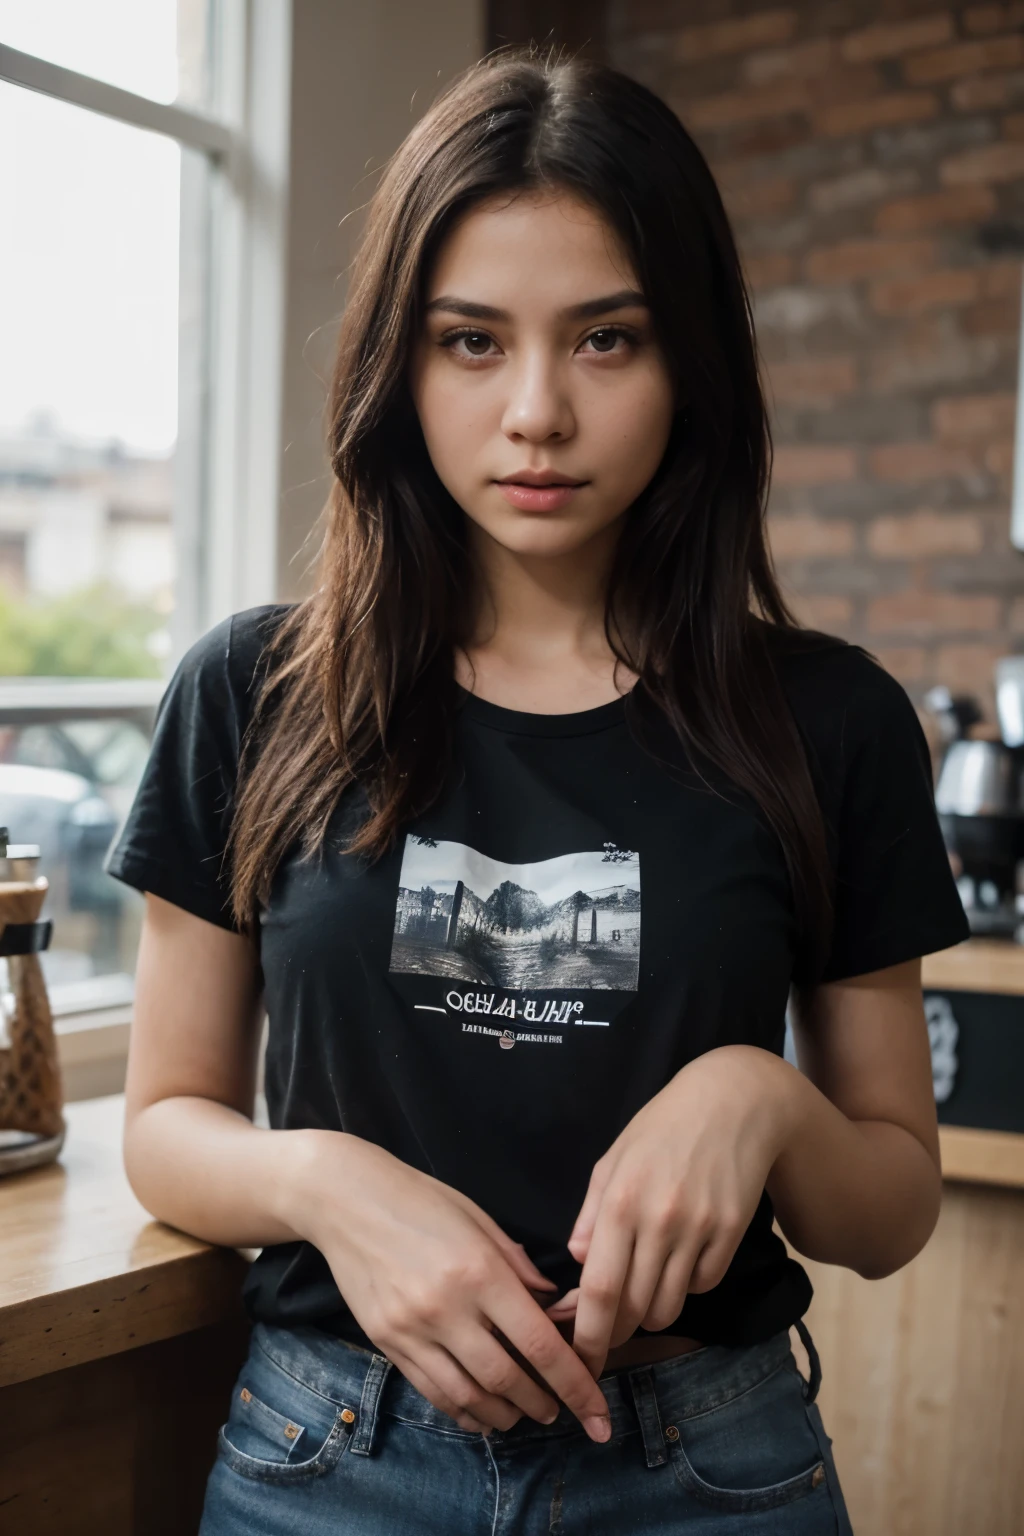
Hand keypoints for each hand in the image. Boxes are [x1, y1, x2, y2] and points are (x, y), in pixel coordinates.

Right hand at [289, 1130, 611, 1440]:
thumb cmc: (420, 1199)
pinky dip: (462, 1410)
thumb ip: (516, 1265)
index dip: (574, 1383)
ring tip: (524, 1415)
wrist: (345, 1198)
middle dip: (543, 1405)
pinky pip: (431, 1391)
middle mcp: (447, 1308)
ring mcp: (412, 1330)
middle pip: (507, 1379)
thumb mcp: (478, 1218)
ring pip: (467, 1396)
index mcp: (480, 1272)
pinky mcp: (386, 1343)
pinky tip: (481, 1414)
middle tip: (562, 1412)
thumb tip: (550, 1304)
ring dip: (504, 1414)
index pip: (539, 1343)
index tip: (597, 1410)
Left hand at [565, 1046, 797, 1377]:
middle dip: (616, 1333)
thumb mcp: (614, 1158)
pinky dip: (687, 1288)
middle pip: (634, 1308)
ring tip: (643, 1297)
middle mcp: (659, 1220)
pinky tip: (680, 1264)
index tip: (579, 1363)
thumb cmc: (662, 1127)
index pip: (599, 1289)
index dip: (587, 1336)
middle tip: (607, 1334)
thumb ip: (591, 1213)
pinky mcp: (732, 1232)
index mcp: (620, 1201)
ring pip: (669, 1306)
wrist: (733, 1102)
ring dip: (651, 1314)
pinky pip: (703, 1285)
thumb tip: (576, 1262)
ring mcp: (699, 1228)